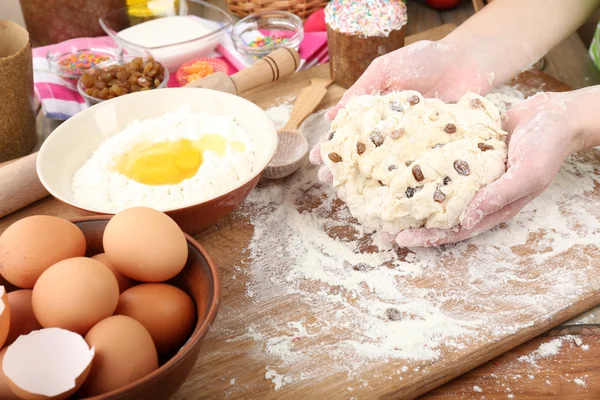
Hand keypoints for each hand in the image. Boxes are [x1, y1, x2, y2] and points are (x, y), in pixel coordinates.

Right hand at [309, 39, 494, 182]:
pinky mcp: (433, 150)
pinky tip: (390, 193)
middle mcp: (390, 131)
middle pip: (363, 154)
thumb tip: (334, 116)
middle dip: (344, 169)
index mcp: (375, 112)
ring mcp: (411, 143)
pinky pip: (416, 167)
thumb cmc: (424, 59)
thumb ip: (362, 90)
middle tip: (329, 181)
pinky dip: (404, 181)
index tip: (317, 160)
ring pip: (386, 166)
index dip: (332, 147)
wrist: (467, 60)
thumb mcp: (386, 69)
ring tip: (351, 193)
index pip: (348, 133)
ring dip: (368, 180)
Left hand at [394, 90, 585, 246]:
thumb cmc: (546, 147)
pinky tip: (402, 171)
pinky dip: (424, 172)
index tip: (403, 239)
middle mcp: (479, 196)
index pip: (457, 230)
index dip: (430, 237)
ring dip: (414, 200)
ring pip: (438, 194)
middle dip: (414, 224)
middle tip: (384, 229)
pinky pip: (442, 168)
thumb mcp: (527, 175)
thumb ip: (498, 196)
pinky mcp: (466, 157)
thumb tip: (466, 219)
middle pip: (441, 216)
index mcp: (493, 207)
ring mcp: (471, 177)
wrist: (553, 114)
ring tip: (387, 203)